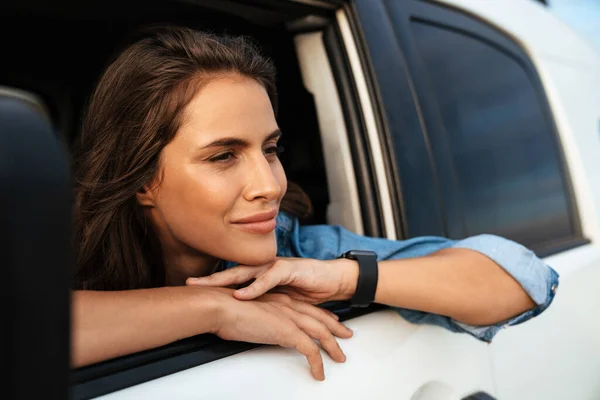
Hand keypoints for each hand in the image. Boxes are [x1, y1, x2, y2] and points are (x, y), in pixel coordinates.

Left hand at [187, 257, 358, 303]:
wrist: (333, 280)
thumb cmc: (307, 289)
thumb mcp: (279, 300)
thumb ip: (262, 303)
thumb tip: (241, 315)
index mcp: (260, 275)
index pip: (232, 278)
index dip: (212, 284)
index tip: (191, 290)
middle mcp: (265, 268)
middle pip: (233, 272)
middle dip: (211, 278)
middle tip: (190, 283)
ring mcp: (276, 266)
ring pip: (246, 271)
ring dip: (227, 279)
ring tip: (209, 286)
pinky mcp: (289, 269)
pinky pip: (269, 278)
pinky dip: (255, 287)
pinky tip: (242, 293)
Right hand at [206, 287, 352, 379]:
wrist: (220, 305)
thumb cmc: (224, 307)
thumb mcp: (245, 310)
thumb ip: (257, 316)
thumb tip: (258, 327)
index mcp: (279, 298)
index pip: (306, 307)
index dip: (321, 315)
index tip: (330, 320)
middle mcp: (288, 305)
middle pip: (319, 318)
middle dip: (335, 328)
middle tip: (346, 335)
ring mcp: (290, 318)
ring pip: (321, 333)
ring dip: (333, 347)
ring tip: (340, 357)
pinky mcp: (288, 332)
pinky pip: (310, 350)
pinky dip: (318, 363)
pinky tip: (319, 372)